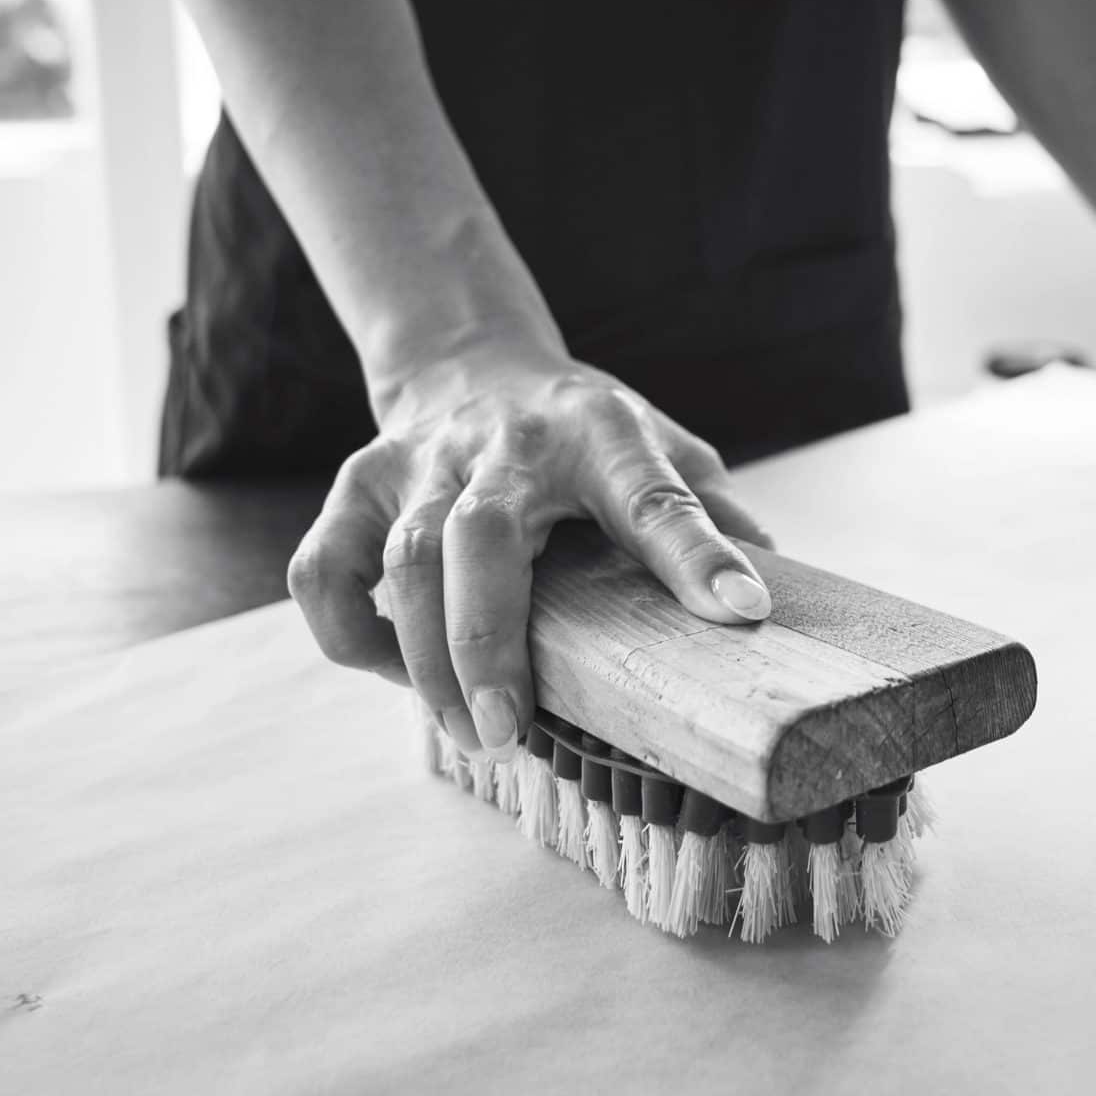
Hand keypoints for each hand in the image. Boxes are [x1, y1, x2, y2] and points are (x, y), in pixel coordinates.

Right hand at [286, 344, 771, 755]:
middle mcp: (503, 445)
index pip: (654, 493)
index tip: (740, 614)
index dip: (696, 556)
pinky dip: (349, 635)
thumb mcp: (664, 448)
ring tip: (466, 731)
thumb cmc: (585, 438)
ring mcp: (419, 463)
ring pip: (400, 560)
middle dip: (486, 640)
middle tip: (506, 727)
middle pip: (478, 536)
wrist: (473, 364)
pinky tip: (398, 673)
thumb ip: (714, 513)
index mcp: (601, 435)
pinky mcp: (356, 486)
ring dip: (424, 661)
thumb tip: (772, 594)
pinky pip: (324, 571)